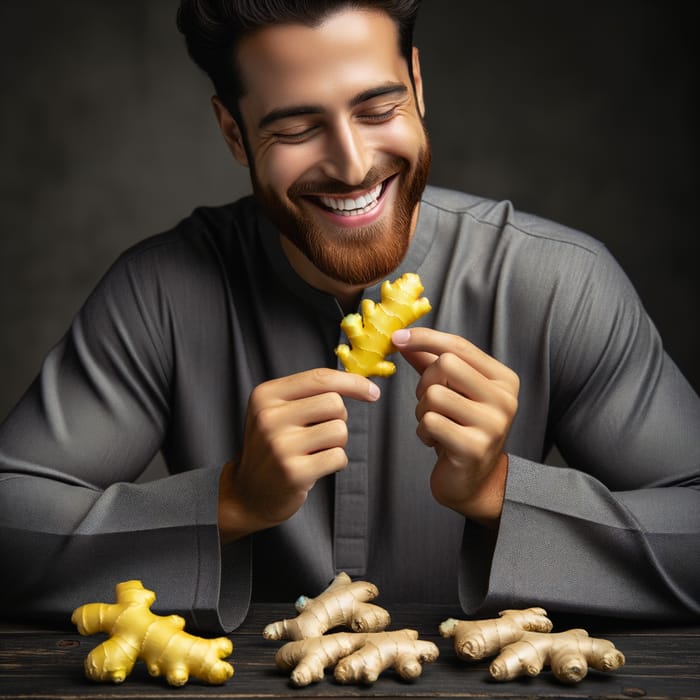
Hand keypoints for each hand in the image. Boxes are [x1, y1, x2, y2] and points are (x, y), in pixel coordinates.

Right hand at [218, 368, 379, 542]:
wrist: (248, 492)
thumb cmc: (273, 446)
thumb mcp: (277, 410)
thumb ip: (310, 392)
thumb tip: (362, 383)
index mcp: (266, 395)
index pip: (320, 378)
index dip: (353, 382)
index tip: (373, 392)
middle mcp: (269, 417)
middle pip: (334, 403)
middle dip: (338, 418)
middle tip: (320, 432)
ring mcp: (280, 446)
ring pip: (339, 430)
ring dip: (337, 443)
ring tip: (315, 451)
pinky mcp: (294, 472)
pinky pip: (338, 457)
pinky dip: (336, 462)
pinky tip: (316, 466)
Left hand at [392, 328, 518, 526]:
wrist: (473, 482)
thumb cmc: (460, 429)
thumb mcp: (451, 391)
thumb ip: (431, 363)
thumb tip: (403, 339)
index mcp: (503, 380)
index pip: (459, 346)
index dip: (425, 338)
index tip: (397, 338)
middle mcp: (504, 399)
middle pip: (446, 365)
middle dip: (425, 382)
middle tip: (428, 403)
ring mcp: (492, 424)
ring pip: (434, 394)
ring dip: (422, 411)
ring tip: (434, 425)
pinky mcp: (474, 448)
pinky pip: (430, 422)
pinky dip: (423, 431)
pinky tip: (435, 441)